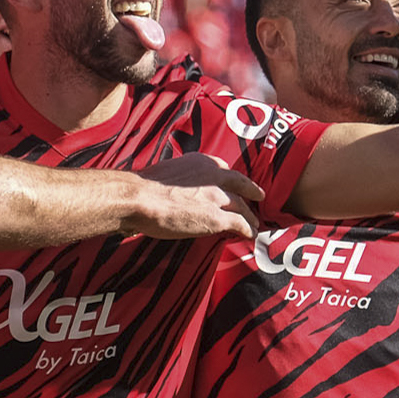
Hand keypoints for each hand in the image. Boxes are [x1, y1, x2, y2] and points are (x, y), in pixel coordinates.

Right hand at [135, 155, 264, 240]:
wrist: (140, 198)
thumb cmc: (145, 187)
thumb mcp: (169, 173)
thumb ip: (182, 179)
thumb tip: (179, 190)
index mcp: (201, 162)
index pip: (224, 170)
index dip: (232, 180)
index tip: (235, 185)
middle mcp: (214, 176)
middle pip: (239, 186)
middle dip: (250, 192)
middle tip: (258, 197)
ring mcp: (218, 197)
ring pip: (243, 207)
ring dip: (250, 216)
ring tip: (255, 224)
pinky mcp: (217, 217)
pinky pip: (240, 224)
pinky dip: (248, 230)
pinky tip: (250, 235)